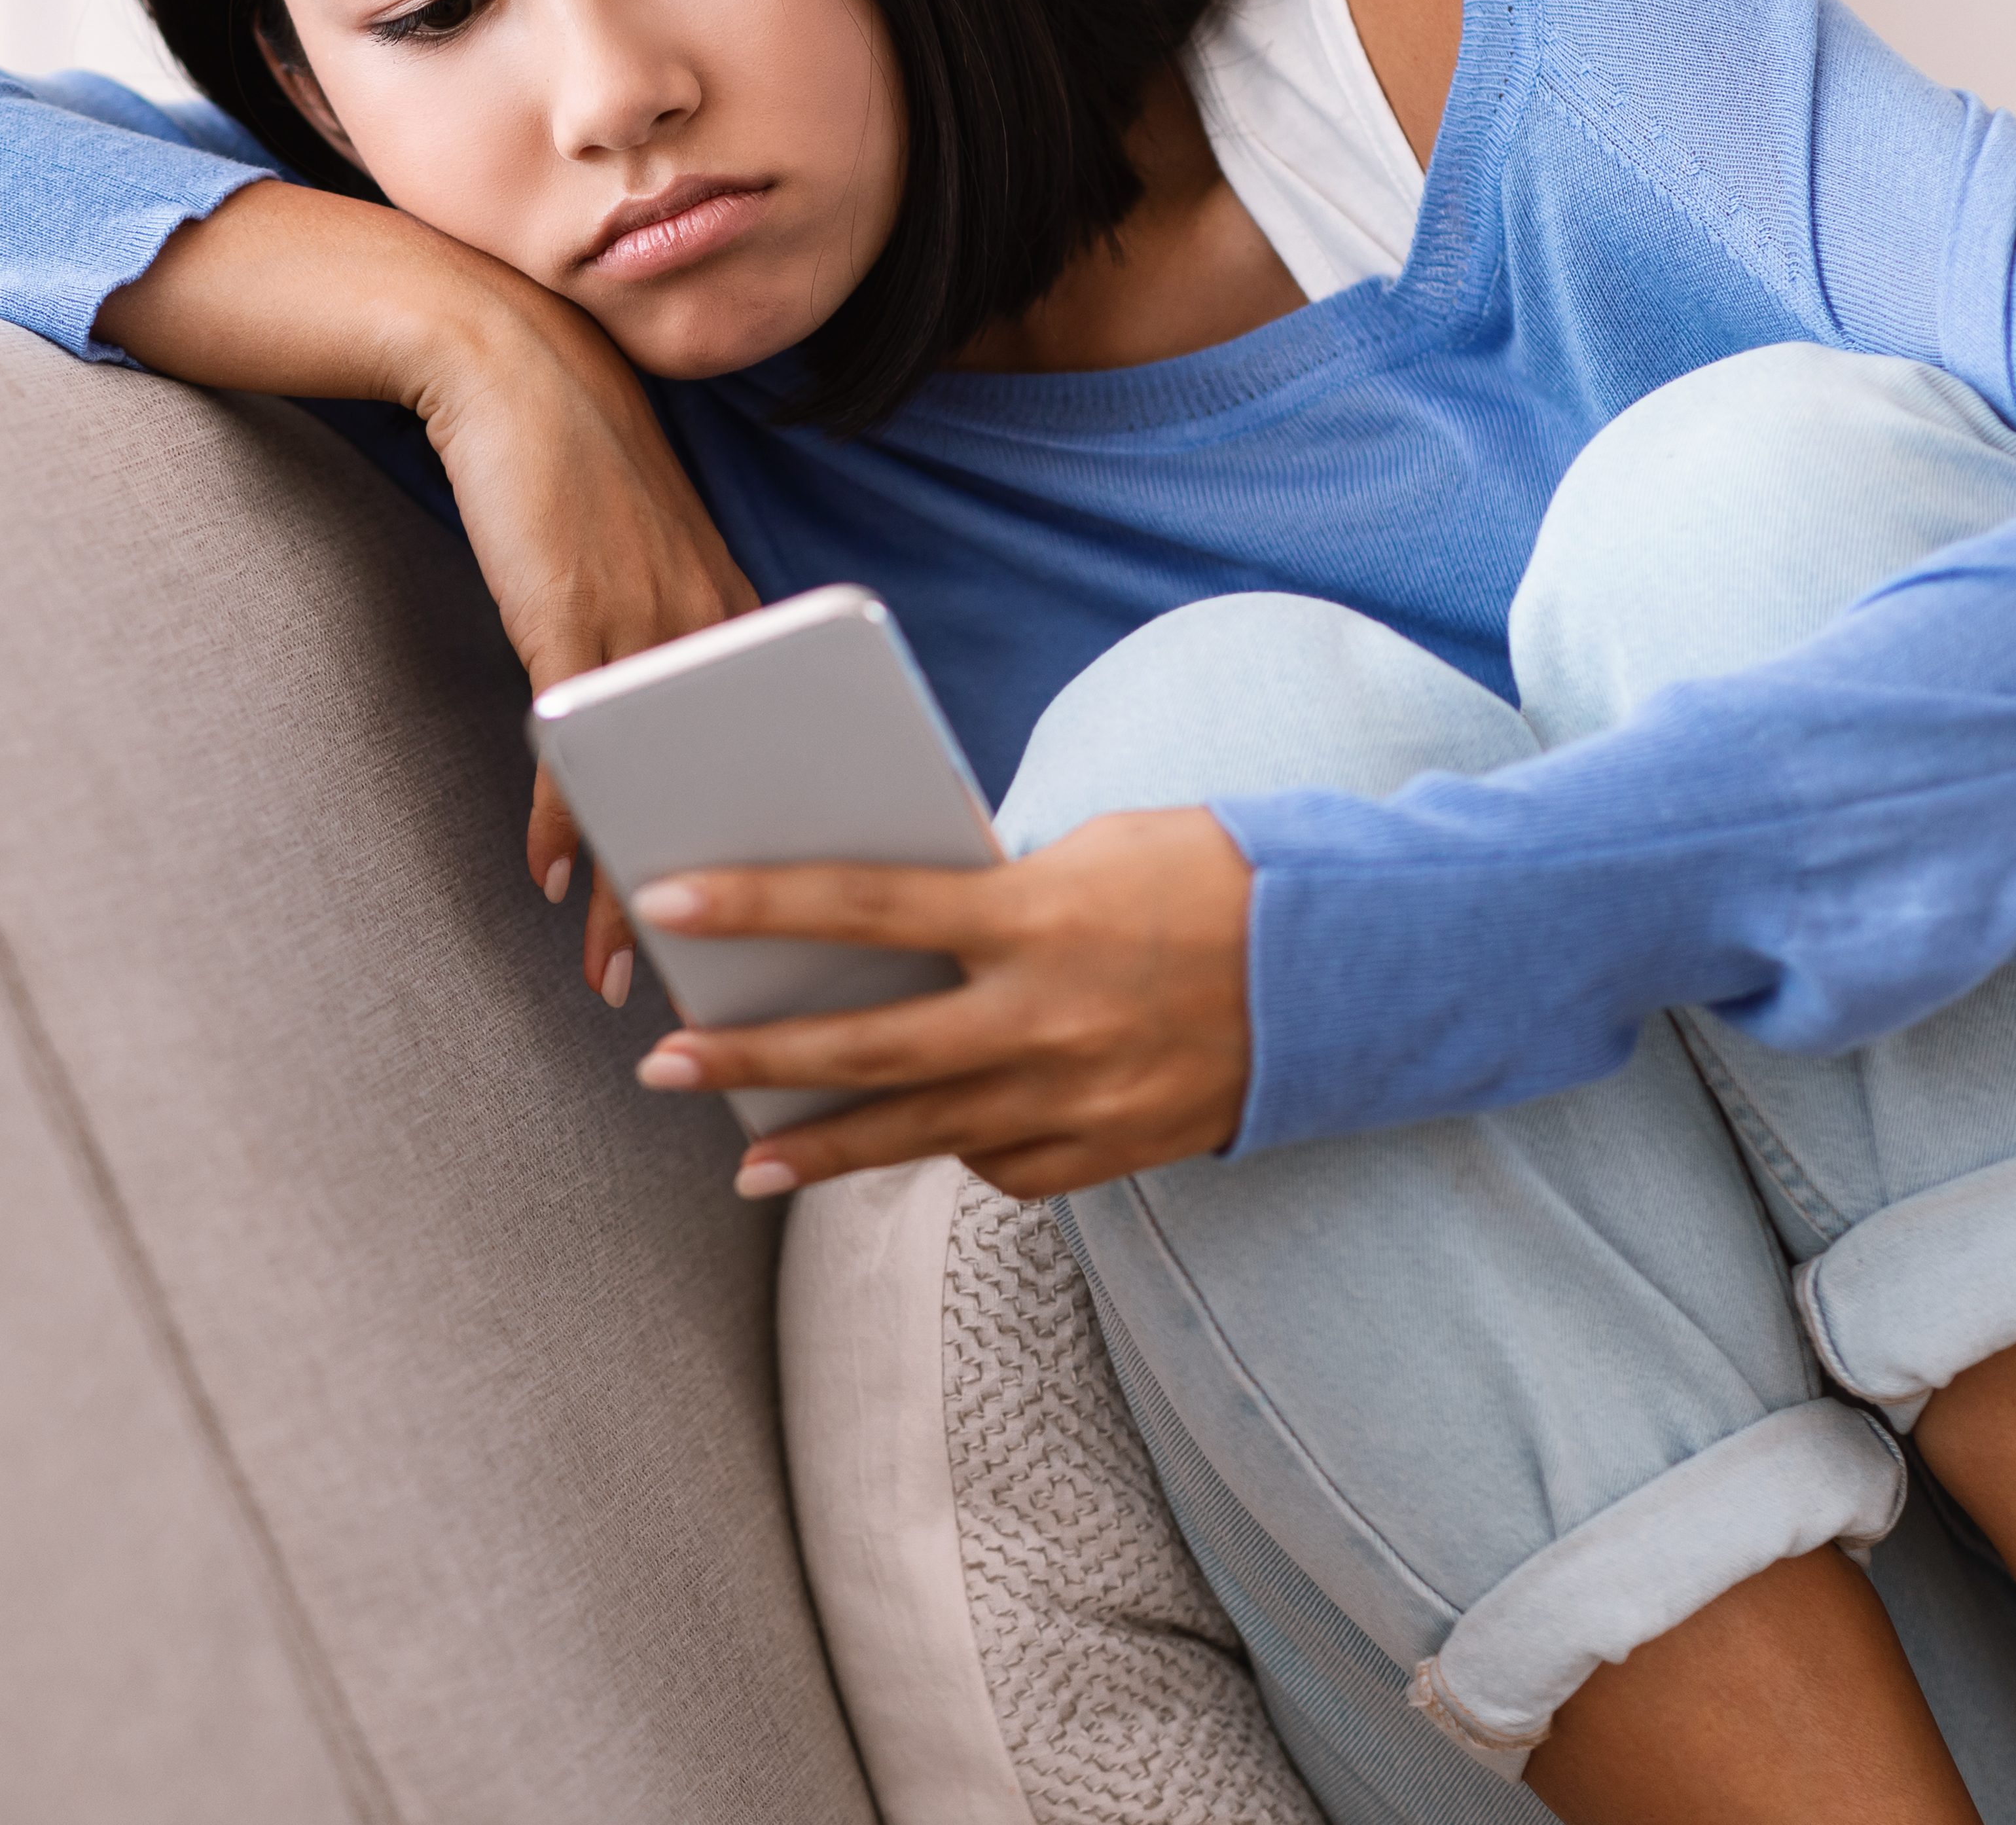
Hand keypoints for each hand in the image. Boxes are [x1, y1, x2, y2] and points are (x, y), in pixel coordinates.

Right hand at [411, 290, 756, 995]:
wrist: (508, 359)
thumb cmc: (571, 450)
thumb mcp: (643, 541)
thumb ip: (666, 617)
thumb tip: (659, 710)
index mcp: (732, 604)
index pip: (777, 746)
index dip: (785, 836)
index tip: (791, 915)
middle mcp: (703, 618)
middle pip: (727, 787)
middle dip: (719, 896)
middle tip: (721, 984)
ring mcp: (637, 617)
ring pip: (653, 785)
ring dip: (629, 888)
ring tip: (619, 967)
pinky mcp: (564, 612)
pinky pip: (574, 742)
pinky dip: (565, 815)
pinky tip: (551, 873)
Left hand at [626, 807, 1253, 1198]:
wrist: (1354, 968)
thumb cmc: (1216, 877)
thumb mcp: (1094, 850)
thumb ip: (994, 889)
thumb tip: (901, 921)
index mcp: (1037, 917)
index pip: (865, 907)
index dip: (759, 906)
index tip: (666, 901)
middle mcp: (1045, 1018)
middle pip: (865, 1050)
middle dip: (750, 1059)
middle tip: (661, 1063)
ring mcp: (1077, 1100)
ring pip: (919, 1137)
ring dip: (822, 1152)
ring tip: (749, 1162)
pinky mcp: (1108, 1154)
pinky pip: (1002, 1166)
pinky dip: (957, 1151)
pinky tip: (919, 1144)